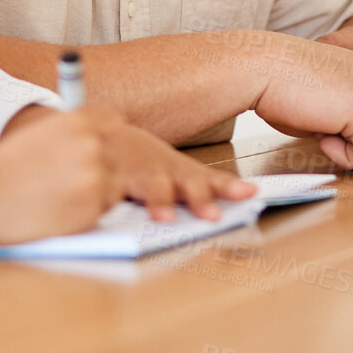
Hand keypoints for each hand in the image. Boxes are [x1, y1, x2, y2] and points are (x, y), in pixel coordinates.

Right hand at [0, 107, 122, 244]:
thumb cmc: (4, 168)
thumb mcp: (40, 134)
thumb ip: (73, 135)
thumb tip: (103, 141)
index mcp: (78, 120)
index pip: (114, 122)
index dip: (105, 140)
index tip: (95, 153)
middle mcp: (93, 143)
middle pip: (117, 157)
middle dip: (101, 171)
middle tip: (69, 185)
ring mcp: (96, 175)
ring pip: (115, 185)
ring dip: (98, 194)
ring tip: (62, 199)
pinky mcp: (93, 206)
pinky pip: (105, 209)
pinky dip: (89, 214)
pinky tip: (61, 212)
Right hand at [97, 117, 256, 220]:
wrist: (102, 134)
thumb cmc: (143, 157)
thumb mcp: (175, 167)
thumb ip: (203, 184)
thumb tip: (247, 194)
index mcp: (182, 171)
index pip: (212, 180)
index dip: (230, 187)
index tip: (251, 192)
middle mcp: (165, 172)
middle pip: (188, 183)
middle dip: (201, 199)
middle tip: (213, 216)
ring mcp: (139, 176)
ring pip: (154, 188)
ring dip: (161, 203)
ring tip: (165, 218)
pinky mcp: (113, 181)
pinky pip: (115, 194)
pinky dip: (116, 202)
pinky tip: (113, 210)